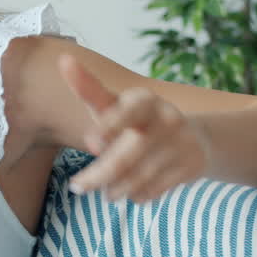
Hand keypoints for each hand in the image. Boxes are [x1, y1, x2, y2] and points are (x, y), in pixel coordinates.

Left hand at [60, 54, 213, 201]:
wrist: (192, 139)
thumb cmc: (136, 121)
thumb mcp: (115, 105)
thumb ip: (89, 89)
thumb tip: (64, 60)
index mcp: (146, 101)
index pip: (129, 111)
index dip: (111, 125)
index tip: (92, 142)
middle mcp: (167, 119)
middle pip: (124, 157)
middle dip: (97, 176)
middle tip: (77, 187)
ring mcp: (181, 144)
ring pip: (136, 179)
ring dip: (114, 190)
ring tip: (107, 191)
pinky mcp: (191, 167)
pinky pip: (153, 190)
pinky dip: (136, 195)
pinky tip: (132, 192)